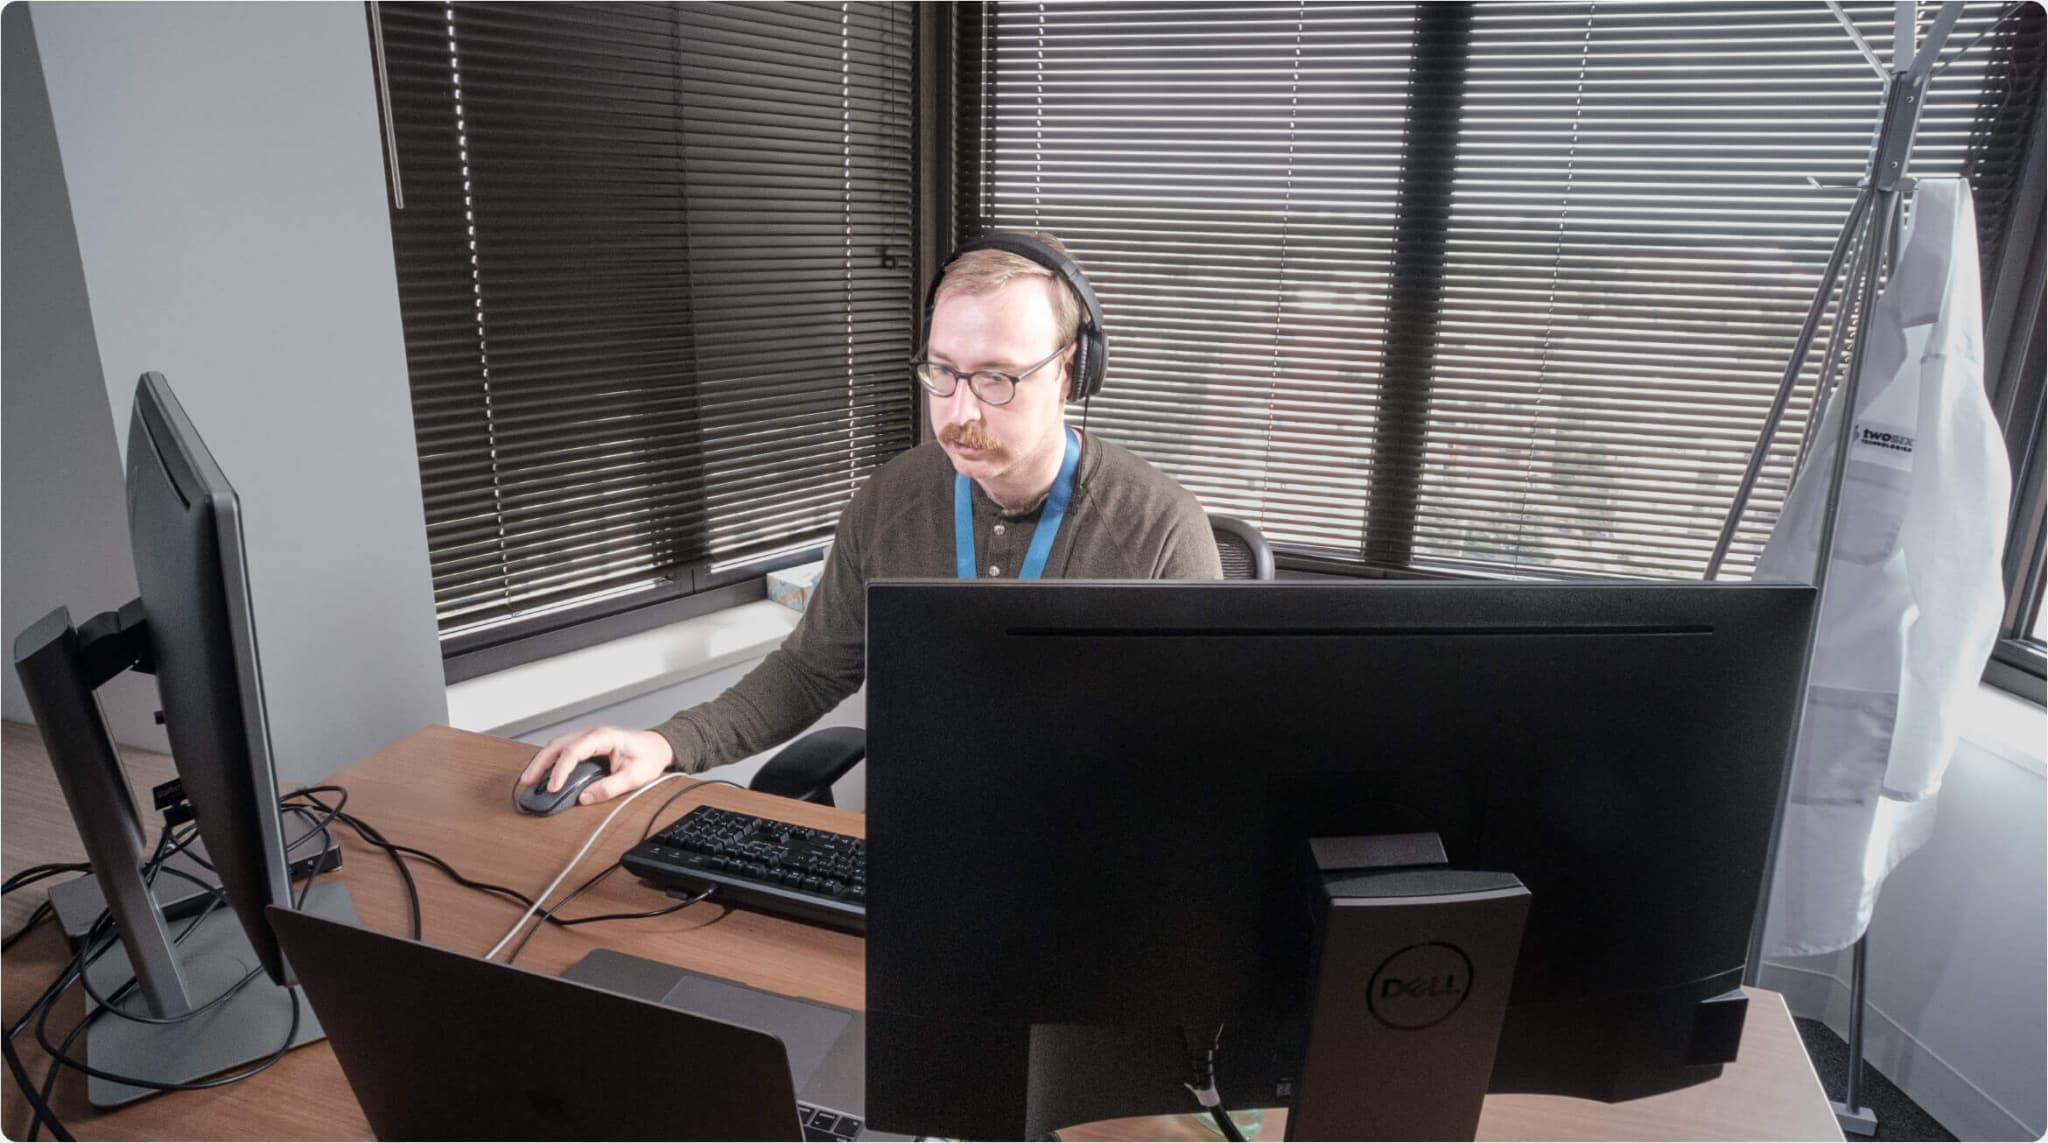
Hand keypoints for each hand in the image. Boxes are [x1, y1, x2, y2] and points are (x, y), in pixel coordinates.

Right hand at [518, 727, 676, 806]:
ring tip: (529, 779)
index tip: (553, 787)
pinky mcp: (586, 745)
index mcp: (604, 737)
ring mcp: (588, 737)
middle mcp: (592, 734)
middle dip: (541, 763)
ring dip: (542, 761)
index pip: (574, 751)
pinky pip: (564, 749)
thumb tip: (584, 798)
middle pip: (558, 744)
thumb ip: (609, 788)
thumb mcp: (634, 777)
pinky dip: (551, 761)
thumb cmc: (649, 757)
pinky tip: (544, 773)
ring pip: (557, 745)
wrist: (658, 746)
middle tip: (528, 781)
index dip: (561, 770)